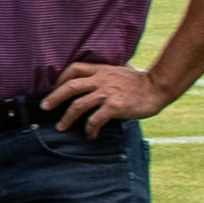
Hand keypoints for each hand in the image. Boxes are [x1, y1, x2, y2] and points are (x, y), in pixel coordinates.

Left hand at [45, 60, 169, 134]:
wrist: (159, 87)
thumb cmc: (141, 81)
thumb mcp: (121, 70)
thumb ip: (108, 73)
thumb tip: (102, 75)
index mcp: (101, 70)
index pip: (74, 68)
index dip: (61, 78)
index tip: (54, 87)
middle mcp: (101, 80)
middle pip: (70, 87)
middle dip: (54, 98)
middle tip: (44, 107)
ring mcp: (107, 93)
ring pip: (78, 105)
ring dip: (67, 118)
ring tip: (61, 127)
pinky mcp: (115, 106)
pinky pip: (95, 119)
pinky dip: (89, 128)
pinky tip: (90, 134)